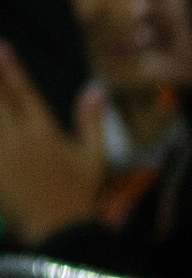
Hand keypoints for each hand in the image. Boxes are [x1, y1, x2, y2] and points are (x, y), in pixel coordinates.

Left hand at [0, 45, 110, 244]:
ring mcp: (0, 157)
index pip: (24, 93)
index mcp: (45, 133)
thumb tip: (97, 88)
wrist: (62, 231)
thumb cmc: (81, 193)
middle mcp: (18, 140)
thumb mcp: (94, 156)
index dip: (11, 69)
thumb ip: (91, 120)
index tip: (1, 47)